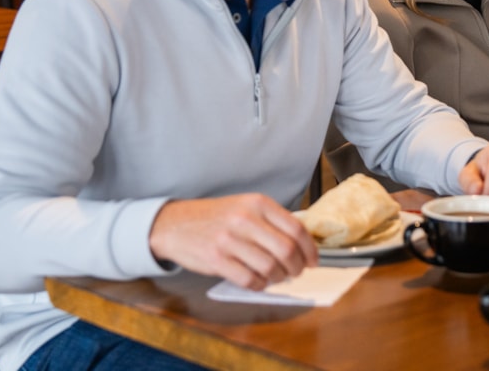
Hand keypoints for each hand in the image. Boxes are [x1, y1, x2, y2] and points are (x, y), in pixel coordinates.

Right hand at [149, 194, 318, 289]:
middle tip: (296, 272)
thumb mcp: (245, 207)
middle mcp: (245, 219)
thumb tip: (301, 245)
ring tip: (276, 277)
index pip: (296, 228)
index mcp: (258, 203)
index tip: (313, 260)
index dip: (310, 249)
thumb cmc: (215, 217)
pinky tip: (257, 281)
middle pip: (287, 250)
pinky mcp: (217, 259)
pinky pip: (249, 279)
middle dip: (297, 267)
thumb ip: (271, 221)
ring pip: (270, 267)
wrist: (175, 224)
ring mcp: (230, 239)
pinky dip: (259, 285)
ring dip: (278, 278)